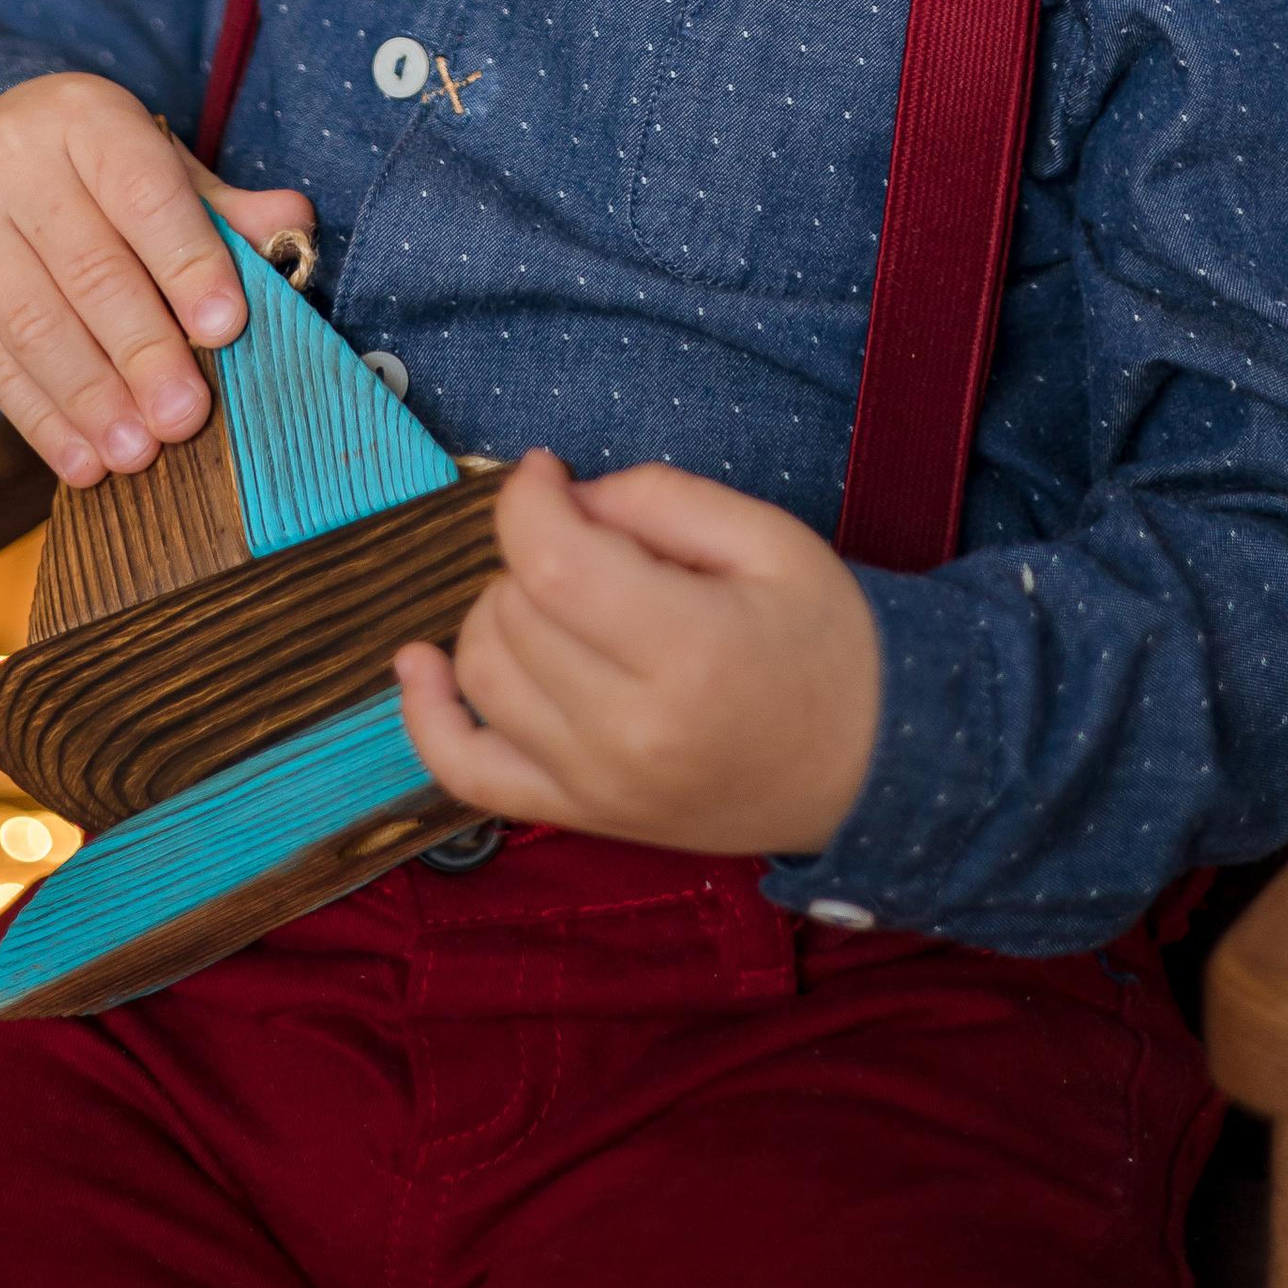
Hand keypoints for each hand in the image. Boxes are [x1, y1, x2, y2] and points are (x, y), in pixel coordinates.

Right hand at [0, 72, 312, 486]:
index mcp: (87, 120)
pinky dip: (40, 419)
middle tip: (186, 416)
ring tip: (138, 452)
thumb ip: (222, 206)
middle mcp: (16, 164)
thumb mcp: (155, 163)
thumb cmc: (91, 168)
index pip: (142, 192)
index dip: (186, 260)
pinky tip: (81, 460)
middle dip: (142, 351)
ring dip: (90, 399)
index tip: (225, 327)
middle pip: (87, 268)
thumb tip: (294, 228)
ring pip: (32, 322)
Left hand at [395, 452, 880, 857]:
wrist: (870, 767)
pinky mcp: (580, 816)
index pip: (549, 562)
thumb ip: (657, 498)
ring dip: (499, 610)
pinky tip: (417, 664)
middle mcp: (628, 731)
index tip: (548, 472)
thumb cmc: (823, 641)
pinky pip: (466, 773)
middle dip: (534, 551)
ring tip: (562, 595)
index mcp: (686, 650)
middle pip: (512, 611)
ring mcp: (596, 787)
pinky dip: (426, 716)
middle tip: (596, 542)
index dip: (527, 500)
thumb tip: (562, 498)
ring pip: (481, 672)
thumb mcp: (767, 538)